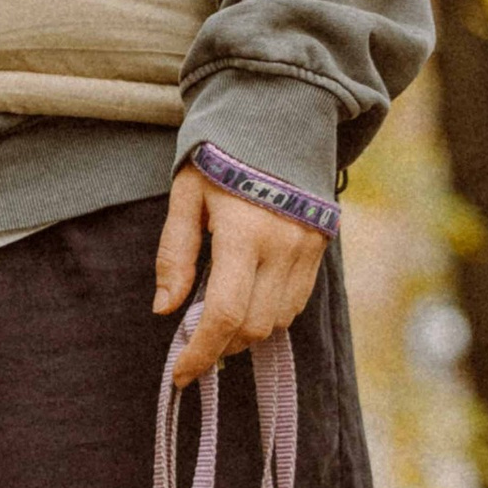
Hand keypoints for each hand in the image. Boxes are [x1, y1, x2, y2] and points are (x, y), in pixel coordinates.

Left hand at [154, 163, 327, 387]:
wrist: (281, 113)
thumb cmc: (221, 152)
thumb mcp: (185, 196)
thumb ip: (174, 254)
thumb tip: (166, 309)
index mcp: (244, 232)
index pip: (225, 314)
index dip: (201, 352)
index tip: (180, 373)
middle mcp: (284, 246)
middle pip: (254, 327)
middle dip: (221, 347)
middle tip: (193, 345)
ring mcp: (308, 248)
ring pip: (278, 320)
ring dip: (245, 333)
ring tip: (217, 321)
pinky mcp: (321, 247)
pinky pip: (297, 301)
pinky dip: (269, 314)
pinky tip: (247, 300)